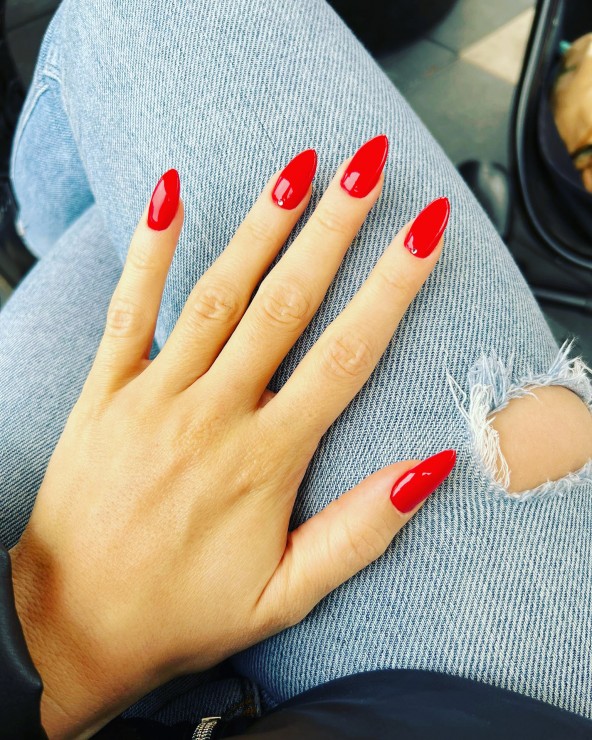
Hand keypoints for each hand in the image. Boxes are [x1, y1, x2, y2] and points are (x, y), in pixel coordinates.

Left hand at [10, 137, 453, 737]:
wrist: (70, 624)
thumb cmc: (181, 612)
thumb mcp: (286, 594)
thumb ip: (360, 531)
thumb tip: (428, 467)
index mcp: (264, 460)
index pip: (345, 355)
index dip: (393, 288)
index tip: (424, 231)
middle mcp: (212, 414)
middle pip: (286, 304)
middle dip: (334, 228)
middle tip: (367, 164)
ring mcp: (153, 396)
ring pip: (218, 294)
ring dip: (261, 226)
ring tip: (299, 167)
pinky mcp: (104, 392)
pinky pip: (128, 309)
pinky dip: (150, 249)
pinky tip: (167, 194)